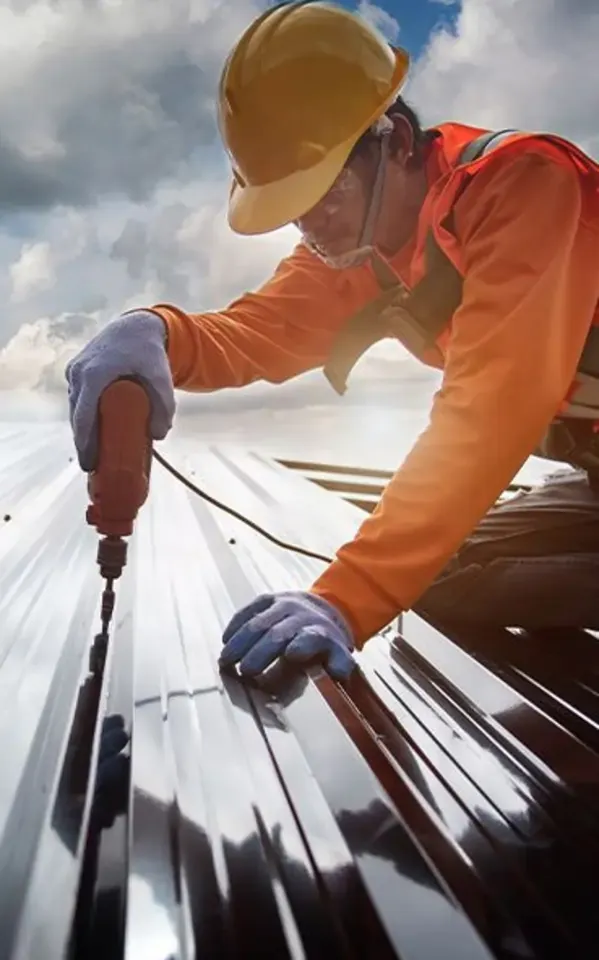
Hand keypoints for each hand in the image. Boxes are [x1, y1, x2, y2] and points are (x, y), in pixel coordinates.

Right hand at [65, 309, 175, 469]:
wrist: (136, 326)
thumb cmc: (149, 352)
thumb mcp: (162, 377)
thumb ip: (165, 406)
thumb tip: (159, 435)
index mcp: (95, 375)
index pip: (84, 416)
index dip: (84, 443)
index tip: (89, 463)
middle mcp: (80, 372)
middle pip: (77, 416)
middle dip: (82, 442)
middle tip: (92, 466)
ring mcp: (75, 371)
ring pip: (75, 408)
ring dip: (81, 431)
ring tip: (92, 454)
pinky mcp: (77, 371)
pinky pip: (77, 399)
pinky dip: (81, 417)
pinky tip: (89, 433)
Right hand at [219, 590, 355, 679]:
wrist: (327, 606)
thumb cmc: (328, 640)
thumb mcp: (340, 653)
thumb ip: (340, 664)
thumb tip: (339, 673)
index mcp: (319, 631)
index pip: (310, 637)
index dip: (300, 645)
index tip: (289, 656)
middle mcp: (300, 615)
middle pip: (277, 633)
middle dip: (260, 652)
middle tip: (244, 671)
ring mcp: (282, 604)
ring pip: (258, 622)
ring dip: (240, 641)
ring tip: (226, 660)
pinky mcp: (268, 599)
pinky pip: (249, 610)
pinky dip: (236, 625)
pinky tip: (226, 640)